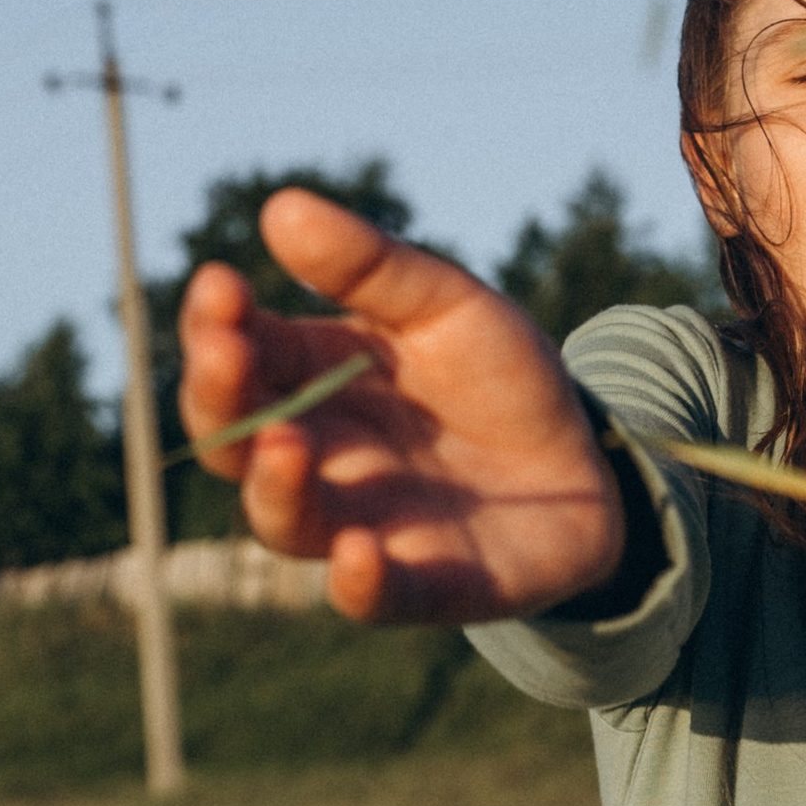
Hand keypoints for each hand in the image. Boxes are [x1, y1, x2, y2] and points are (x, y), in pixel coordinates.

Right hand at [177, 194, 624, 624]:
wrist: (590, 465)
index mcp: (309, 379)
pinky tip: (360, 550)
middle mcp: (316, 457)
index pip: (235, 353)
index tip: (221, 283)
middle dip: (218, 398)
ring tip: (288, 443)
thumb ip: (372, 266)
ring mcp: (359, 525)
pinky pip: (371, 597)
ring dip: (274, 486)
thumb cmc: (500, 378)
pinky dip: (358, 582)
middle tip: (225, 351)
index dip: (214, 323)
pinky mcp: (419, 586)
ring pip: (283, 522)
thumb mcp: (447, 304)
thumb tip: (280, 208)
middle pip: (233, 441)